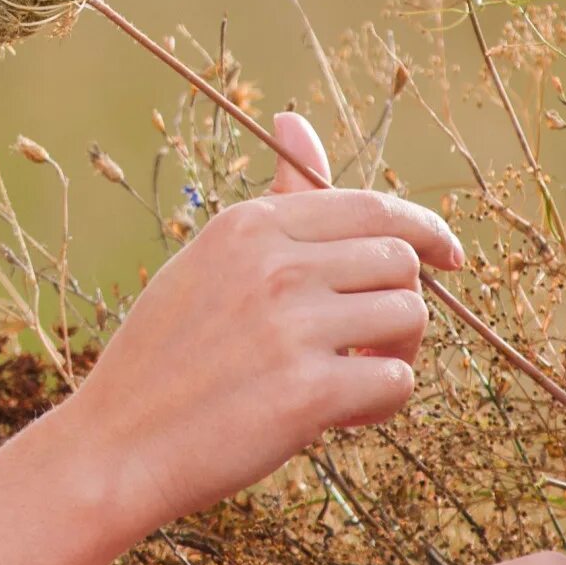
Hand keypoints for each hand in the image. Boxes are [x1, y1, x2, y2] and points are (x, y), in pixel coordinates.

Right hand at [55, 111, 464, 539]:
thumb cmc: (164, 355)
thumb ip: (272, 204)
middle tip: (365, 343)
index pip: (371, 206)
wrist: (117, 444)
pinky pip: (396, 383)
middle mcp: (273, 264)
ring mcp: (291, 326)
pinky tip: (341, 417)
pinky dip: (381, 405)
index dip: (425, 230)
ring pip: (410, 317)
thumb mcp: (207, 261)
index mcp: (248, 226)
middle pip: (400, 260)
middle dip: (399, 301)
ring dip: (396, 352)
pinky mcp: (308, 392)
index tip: (448, 257)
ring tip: (352, 377)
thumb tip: (294, 120)